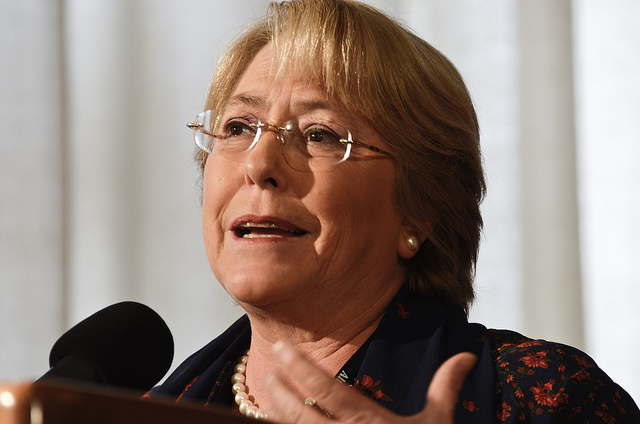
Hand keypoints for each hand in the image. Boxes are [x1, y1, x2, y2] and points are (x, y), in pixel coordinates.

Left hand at [265, 341, 477, 422]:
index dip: (301, 368)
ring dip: (277, 412)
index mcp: (369, 422)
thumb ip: (445, 387)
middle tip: (270, 368)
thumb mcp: (437, 423)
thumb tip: (466, 355)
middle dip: (280, 389)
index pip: (327, 390)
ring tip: (270, 392)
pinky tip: (280, 420)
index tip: (283, 349)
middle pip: (300, 412)